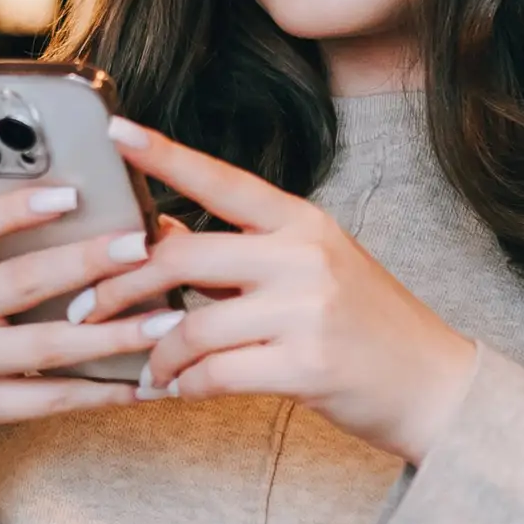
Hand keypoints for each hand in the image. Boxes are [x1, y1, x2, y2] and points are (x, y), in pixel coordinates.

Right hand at [0, 184, 177, 445]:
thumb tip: (62, 181)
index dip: (14, 210)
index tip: (70, 194)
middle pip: (21, 284)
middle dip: (87, 263)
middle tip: (141, 247)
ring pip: (48, 347)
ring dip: (114, 334)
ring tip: (167, 319)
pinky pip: (52, 398)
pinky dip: (104, 390)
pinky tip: (148, 380)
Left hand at [84, 118, 481, 463]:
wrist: (433, 385)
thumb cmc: (363, 327)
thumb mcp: (311, 270)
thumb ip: (242, 252)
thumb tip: (163, 232)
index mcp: (302, 223)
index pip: (221, 180)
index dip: (164, 155)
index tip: (115, 131)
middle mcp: (303, 257)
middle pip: (183, 256)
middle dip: (122, 285)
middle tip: (89, 307)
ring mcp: (306, 311)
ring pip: (191, 326)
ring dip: (157, 355)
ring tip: (150, 371)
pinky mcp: (305, 366)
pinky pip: (214, 375)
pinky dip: (185, 387)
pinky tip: (178, 392)